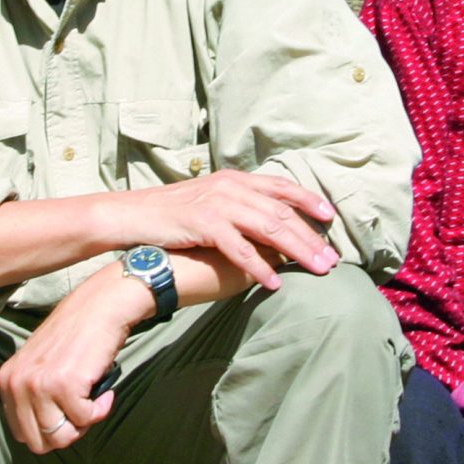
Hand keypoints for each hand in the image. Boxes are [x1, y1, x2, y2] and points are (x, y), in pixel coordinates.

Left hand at [0, 266, 150, 454]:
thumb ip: (32, 397)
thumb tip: (45, 436)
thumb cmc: (76, 337)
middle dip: (66, 433)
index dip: (49, 430)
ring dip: (84, 423)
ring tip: (92, 398)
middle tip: (82, 409)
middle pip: (39, 443)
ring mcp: (39, 385)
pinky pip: (84, 419)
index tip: (66, 411)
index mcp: (6, 381)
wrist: (100, 307)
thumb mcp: (38, 365)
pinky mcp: (64, 385)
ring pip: (61, 437)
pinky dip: (100, 410)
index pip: (21, 434)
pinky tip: (104, 390)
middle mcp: (16, 384)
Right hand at [119, 171, 339, 289]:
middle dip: (311, 236)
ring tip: (317, 270)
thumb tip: (263, 225)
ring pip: (269, 228)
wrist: (130, 215)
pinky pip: (240, 249)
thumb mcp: (207, 201)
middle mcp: (230, 188)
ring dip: (297, 251)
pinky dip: (260, 267)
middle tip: (333, 258)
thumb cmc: (168, 214)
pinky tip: (275, 283)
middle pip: (282, 212)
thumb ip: (236, 208)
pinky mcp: (204, 224)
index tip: (330, 218)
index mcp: (234, 180)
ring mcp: (218, 204)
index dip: (308, 201)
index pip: (281, 187)